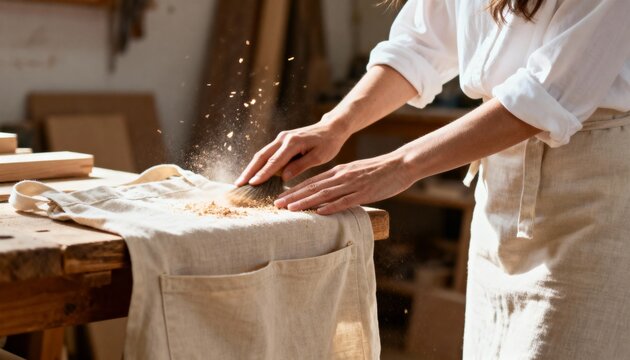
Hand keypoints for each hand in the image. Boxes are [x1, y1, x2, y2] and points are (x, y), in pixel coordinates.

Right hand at [235, 116, 349, 185]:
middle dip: (249, 171)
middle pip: (261, 156)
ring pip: (261, 154)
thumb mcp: (319, 157)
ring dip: (251, 168)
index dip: (263, 173)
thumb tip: (283, 177)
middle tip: (238, 184)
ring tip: (240, 181)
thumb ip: (300, 166)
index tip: (252, 184)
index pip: (274, 161)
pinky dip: (258, 164)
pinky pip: (267, 154)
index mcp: (293, 142)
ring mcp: (281, 138)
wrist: (331, 128)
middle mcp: (283, 138)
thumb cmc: (328, 143)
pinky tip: (253, 174)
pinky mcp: (281, 141)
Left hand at [274, 150, 413, 214]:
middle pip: (313, 188)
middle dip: (293, 197)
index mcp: (339, 172)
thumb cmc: (379, 171)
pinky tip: (319, 212)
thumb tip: (326, 193)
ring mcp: (353, 185)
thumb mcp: (355, 172)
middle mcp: (342, 177)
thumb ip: (340, 181)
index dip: (294, 191)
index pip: (312, 182)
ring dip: (306, 202)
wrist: (401, 164)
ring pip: (324, 194)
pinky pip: (345, 201)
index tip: (280, 198)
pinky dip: (331, 207)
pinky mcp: (365, 193)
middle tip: (276, 205)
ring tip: (290, 209)